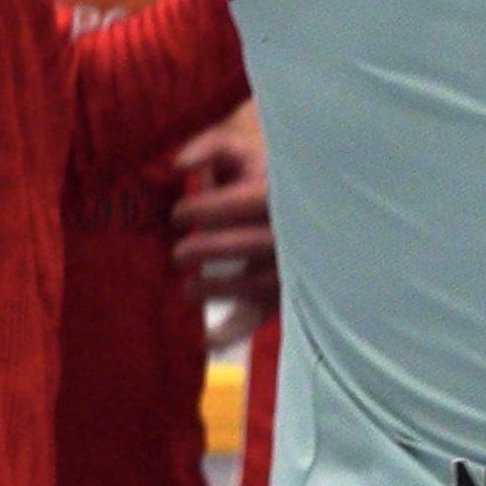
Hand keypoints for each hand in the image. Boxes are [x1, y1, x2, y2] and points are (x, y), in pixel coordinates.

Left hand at [171, 102, 276, 318]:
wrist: (306, 196)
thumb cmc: (260, 172)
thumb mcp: (242, 150)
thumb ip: (210, 147)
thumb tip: (179, 164)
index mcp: (281, 191)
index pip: (244, 203)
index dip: (208, 210)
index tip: (179, 214)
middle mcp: (293, 229)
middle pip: (251, 245)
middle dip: (209, 250)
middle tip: (179, 253)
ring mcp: (293, 264)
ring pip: (259, 284)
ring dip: (219, 289)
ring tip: (189, 289)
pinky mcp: (285, 291)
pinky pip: (263, 315)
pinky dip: (234, 331)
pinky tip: (206, 338)